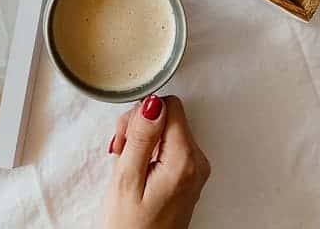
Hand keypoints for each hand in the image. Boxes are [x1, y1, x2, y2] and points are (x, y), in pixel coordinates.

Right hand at [103, 95, 210, 228]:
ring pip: (167, 128)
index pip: (168, 107)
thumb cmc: (132, 226)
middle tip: (122, 151)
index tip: (126, 137)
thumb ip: (141, 137)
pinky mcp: (188, 174)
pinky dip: (150, 150)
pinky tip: (137, 168)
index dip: (140, 115)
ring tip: (128, 163)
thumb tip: (152, 104)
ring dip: (143, 139)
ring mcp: (195, 169)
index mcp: (184, 161)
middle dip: (140, 126)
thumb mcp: (126, 179)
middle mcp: (197, 162)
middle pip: (169, 115)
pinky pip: (169, 145)